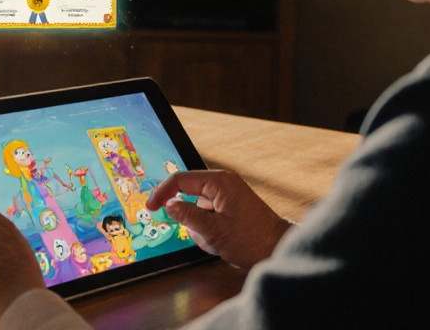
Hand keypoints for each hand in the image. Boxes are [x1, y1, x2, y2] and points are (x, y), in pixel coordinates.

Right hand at [147, 169, 292, 269]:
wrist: (278, 250)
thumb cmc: (253, 240)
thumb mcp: (213, 231)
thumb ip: (187, 216)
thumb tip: (168, 205)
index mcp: (219, 182)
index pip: (180, 180)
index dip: (162, 193)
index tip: (151, 206)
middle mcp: (223, 184)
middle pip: (188, 196)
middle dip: (191, 220)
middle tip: (203, 235)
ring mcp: (227, 195)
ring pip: (197, 210)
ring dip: (201, 229)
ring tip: (219, 242)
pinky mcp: (229, 207)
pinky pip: (207, 216)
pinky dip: (208, 231)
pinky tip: (223, 242)